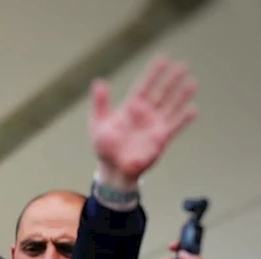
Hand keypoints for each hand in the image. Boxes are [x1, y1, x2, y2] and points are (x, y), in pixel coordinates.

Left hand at [89, 55, 197, 184]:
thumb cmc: (104, 145)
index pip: (144, 85)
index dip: (153, 72)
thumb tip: (98, 82)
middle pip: (161, 93)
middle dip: (171, 80)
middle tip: (183, 65)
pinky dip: (184, 119)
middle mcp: (145, 113)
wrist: (112, 168)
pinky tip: (193, 109)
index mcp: (131, 107)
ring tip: (192, 83)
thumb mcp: (98, 123)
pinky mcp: (161, 139)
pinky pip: (174, 127)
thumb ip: (100, 103)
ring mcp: (154, 125)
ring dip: (181, 96)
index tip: (163, 57)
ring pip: (171, 107)